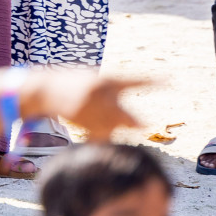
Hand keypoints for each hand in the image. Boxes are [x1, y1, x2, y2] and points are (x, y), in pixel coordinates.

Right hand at [20, 68, 145, 142]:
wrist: (44, 89)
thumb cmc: (72, 83)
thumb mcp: (93, 80)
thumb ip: (112, 95)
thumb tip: (134, 123)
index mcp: (106, 80)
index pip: (134, 80)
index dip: (153, 81)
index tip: (171, 80)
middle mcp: (101, 94)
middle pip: (125, 115)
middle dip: (134, 122)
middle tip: (144, 125)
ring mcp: (91, 109)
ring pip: (112, 128)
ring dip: (111, 129)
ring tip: (97, 119)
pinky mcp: (82, 121)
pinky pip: (98, 135)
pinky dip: (99, 136)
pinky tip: (89, 127)